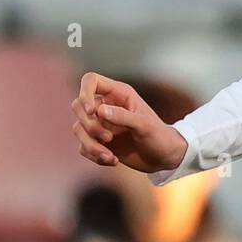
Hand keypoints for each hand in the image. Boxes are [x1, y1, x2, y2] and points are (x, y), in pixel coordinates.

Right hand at [70, 72, 187, 174]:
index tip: (92, 111)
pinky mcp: (98, 141)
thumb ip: (123, 116)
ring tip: (111, 157)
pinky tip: (113, 160)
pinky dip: (94, 155)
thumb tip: (99, 111)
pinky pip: (83, 147)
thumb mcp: (144, 125)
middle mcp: (106, 106)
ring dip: (92, 145)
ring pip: (78, 128)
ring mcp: (100, 124)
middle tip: (109, 137)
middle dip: (89, 124)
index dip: (85, 93)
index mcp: (118, 94)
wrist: (164, 157)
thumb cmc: (159, 136)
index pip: (91, 80)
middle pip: (77, 106)